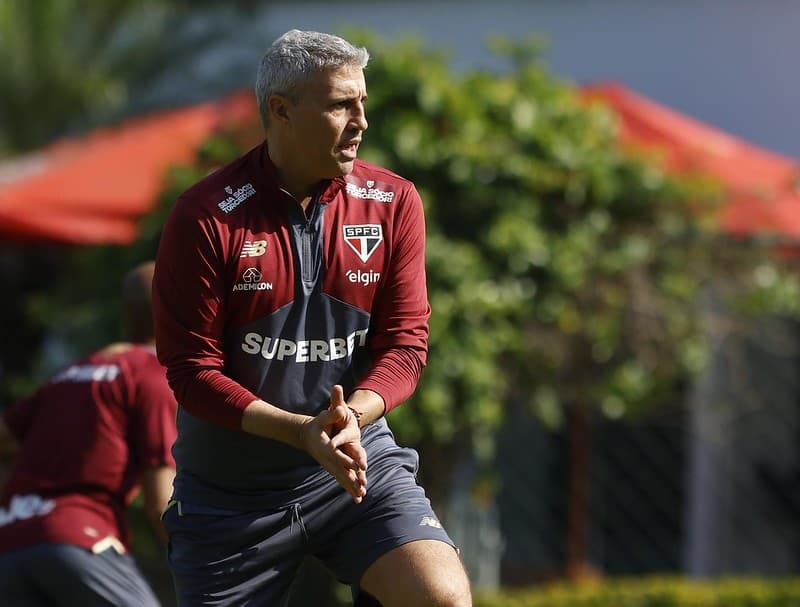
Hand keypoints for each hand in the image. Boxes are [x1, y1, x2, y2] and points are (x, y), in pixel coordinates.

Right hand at [300, 387, 366, 502]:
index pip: (337, 455)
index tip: (356, 467)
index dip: (347, 460)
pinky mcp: (332, 468)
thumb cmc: (317, 424)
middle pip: (340, 470)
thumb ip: (332, 413)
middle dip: (350, 480)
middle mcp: (327, 458)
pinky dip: (348, 488)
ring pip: (341, 477)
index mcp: (326, 447)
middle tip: (361, 488)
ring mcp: (329, 465)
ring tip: (360, 498)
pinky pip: (341, 479)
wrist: (306, 435)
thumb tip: (341, 409)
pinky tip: (357, 497)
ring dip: (350, 487)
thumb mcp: (323, 417)